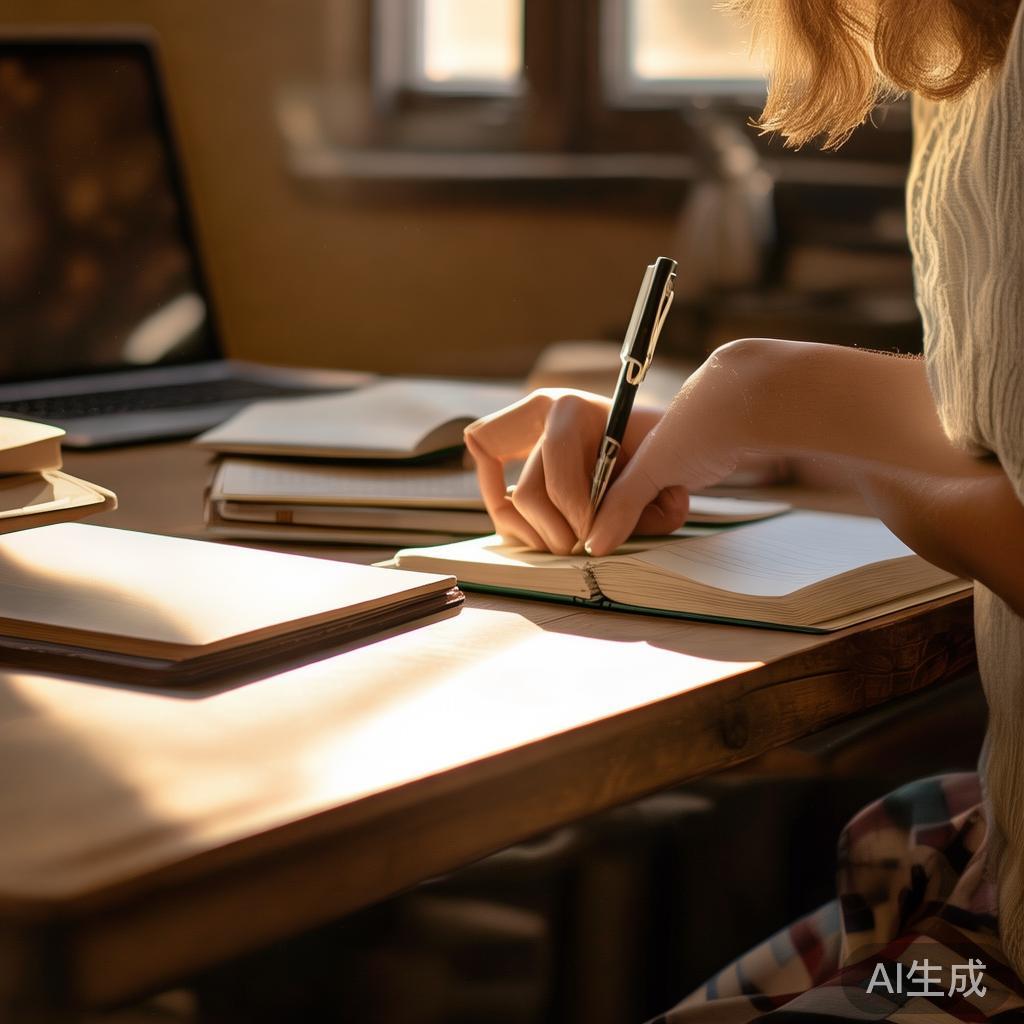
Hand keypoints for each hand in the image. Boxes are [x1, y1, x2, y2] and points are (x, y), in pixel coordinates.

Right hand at [464, 389, 689, 554]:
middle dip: (555, 530)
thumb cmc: (668, 446)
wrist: (670, 449)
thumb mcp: (662, 465)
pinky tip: (556, 540)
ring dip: (541, 539)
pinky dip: (525, 537)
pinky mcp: (517, 481)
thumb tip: (594, 544)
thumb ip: (630, 501)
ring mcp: (523, 456)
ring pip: (508, 509)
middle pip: (526, 492)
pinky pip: (503, 516)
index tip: (594, 528)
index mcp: (569, 409)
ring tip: (576, 545)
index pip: (555, 451)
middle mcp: (537, 426)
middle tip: (585, 545)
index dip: (572, 498)